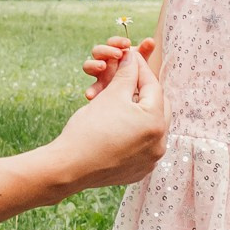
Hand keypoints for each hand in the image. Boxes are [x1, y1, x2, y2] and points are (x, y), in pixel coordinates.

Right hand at [55, 46, 166, 187]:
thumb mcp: (110, 95)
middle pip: (159, 108)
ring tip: (127, 102)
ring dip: (142, 113)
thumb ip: (126, 74)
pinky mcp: (140, 172)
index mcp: (155, 122)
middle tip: (132, 80)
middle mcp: (159, 144)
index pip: (153, 87)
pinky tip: (122, 126)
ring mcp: (150, 160)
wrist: (69, 166)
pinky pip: (144, 146)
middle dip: (146, 92)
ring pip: (152, 128)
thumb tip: (132, 57)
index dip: (141, 69)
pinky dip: (136, 133)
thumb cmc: (89, 129)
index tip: (132, 58)